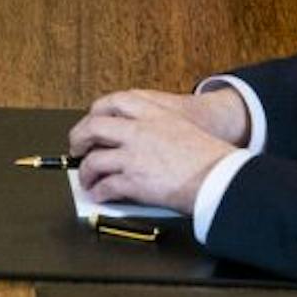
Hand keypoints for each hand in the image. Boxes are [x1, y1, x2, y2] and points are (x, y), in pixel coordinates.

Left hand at [69, 90, 241, 212]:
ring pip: (94, 160)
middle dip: (79, 138)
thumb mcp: (181, 127)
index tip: (91, 119)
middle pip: (94, 127)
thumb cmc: (208, 157)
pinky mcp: (134, 181)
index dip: (96, 111)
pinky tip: (99, 196)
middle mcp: (139, 130)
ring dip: (86, 172)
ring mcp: (134, 155)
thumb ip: (156, 127)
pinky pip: (106, 186)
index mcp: (153, 113)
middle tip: (76, 148)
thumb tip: (134, 138)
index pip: (115, 101)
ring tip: (86, 179)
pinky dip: (99, 193)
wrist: (220, 178)